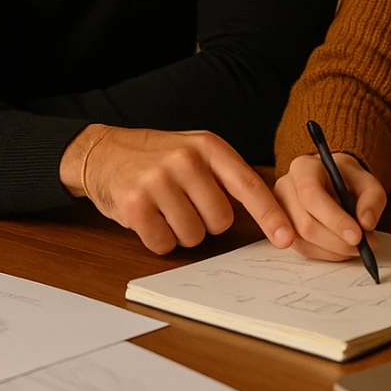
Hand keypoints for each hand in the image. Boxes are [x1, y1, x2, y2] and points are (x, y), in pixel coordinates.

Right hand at [61, 126, 295, 256]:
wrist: (103, 151)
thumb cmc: (157, 157)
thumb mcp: (195, 151)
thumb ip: (225, 176)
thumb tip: (268, 214)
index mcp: (208, 146)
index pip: (248, 185)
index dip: (270, 216)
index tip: (287, 238)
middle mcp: (186, 159)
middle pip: (220, 221)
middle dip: (205, 221)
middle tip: (183, 203)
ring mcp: (159, 180)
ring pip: (193, 236)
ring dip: (179, 231)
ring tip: (163, 207)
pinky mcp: (135, 203)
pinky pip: (163, 244)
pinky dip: (158, 239)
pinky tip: (147, 217)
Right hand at [274, 152, 386, 262]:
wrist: (334, 182)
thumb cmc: (347, 180)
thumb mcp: (366, 181)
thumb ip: (372, 197)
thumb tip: (366, 223)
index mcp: (304, 168)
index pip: (311, 194)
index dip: (334, 219)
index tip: (357, 236)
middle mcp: (286, 187)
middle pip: (305, 222)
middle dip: (337, 241)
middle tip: (362, 245)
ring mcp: (281, 210)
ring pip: (303, 240)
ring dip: (334, 250)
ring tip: (355, 247)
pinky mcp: (284, 230)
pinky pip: (304, 249)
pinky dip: (327, 254)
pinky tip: (342, 249)